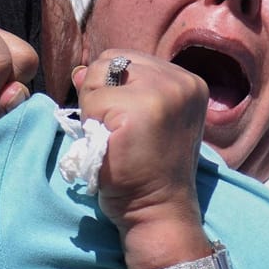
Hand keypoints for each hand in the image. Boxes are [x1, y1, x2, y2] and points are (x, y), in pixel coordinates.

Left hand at [76, 51, 208, 243]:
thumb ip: (114, 88)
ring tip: (116, 138)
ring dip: (95, 109)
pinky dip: (91, 125)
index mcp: (188, 81)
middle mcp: (181, 81)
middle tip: (121, 132)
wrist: (157, 210)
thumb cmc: (145, 170)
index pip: (128, 58)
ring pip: (98, 78)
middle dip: (103, 94)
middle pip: (110, 60)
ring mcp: (162, 93)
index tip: (129, 123)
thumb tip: (80, 71)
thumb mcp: (136, 117)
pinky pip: (91, 101)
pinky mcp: (138, 110)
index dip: (114, 88)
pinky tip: (111, 146)